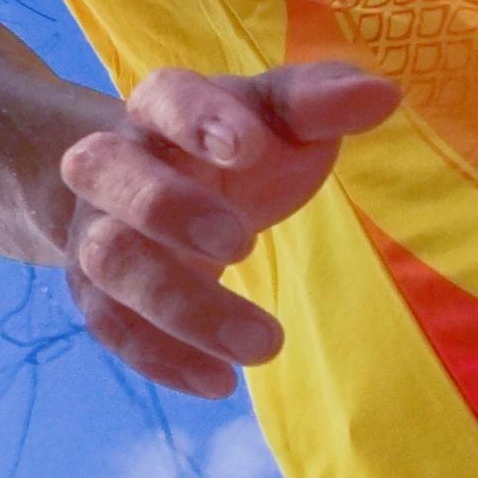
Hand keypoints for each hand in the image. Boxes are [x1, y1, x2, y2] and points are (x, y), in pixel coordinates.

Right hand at [54, 60, 395, 395]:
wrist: (140, 185)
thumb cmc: (231, 145)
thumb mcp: (277, 116)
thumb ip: (321, 100)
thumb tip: (382, 95)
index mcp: (159, 108)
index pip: (164, 98)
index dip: (196, 120)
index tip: (248, 148)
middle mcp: (111, 164)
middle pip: (107, 174)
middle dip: (167, 208)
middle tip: (242, 244)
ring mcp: (96, 230)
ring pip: (110, 261)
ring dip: (180, 305)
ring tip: (265, 343)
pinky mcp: (95, 292)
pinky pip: (109, 325)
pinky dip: (158, 357)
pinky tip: (220, 381)